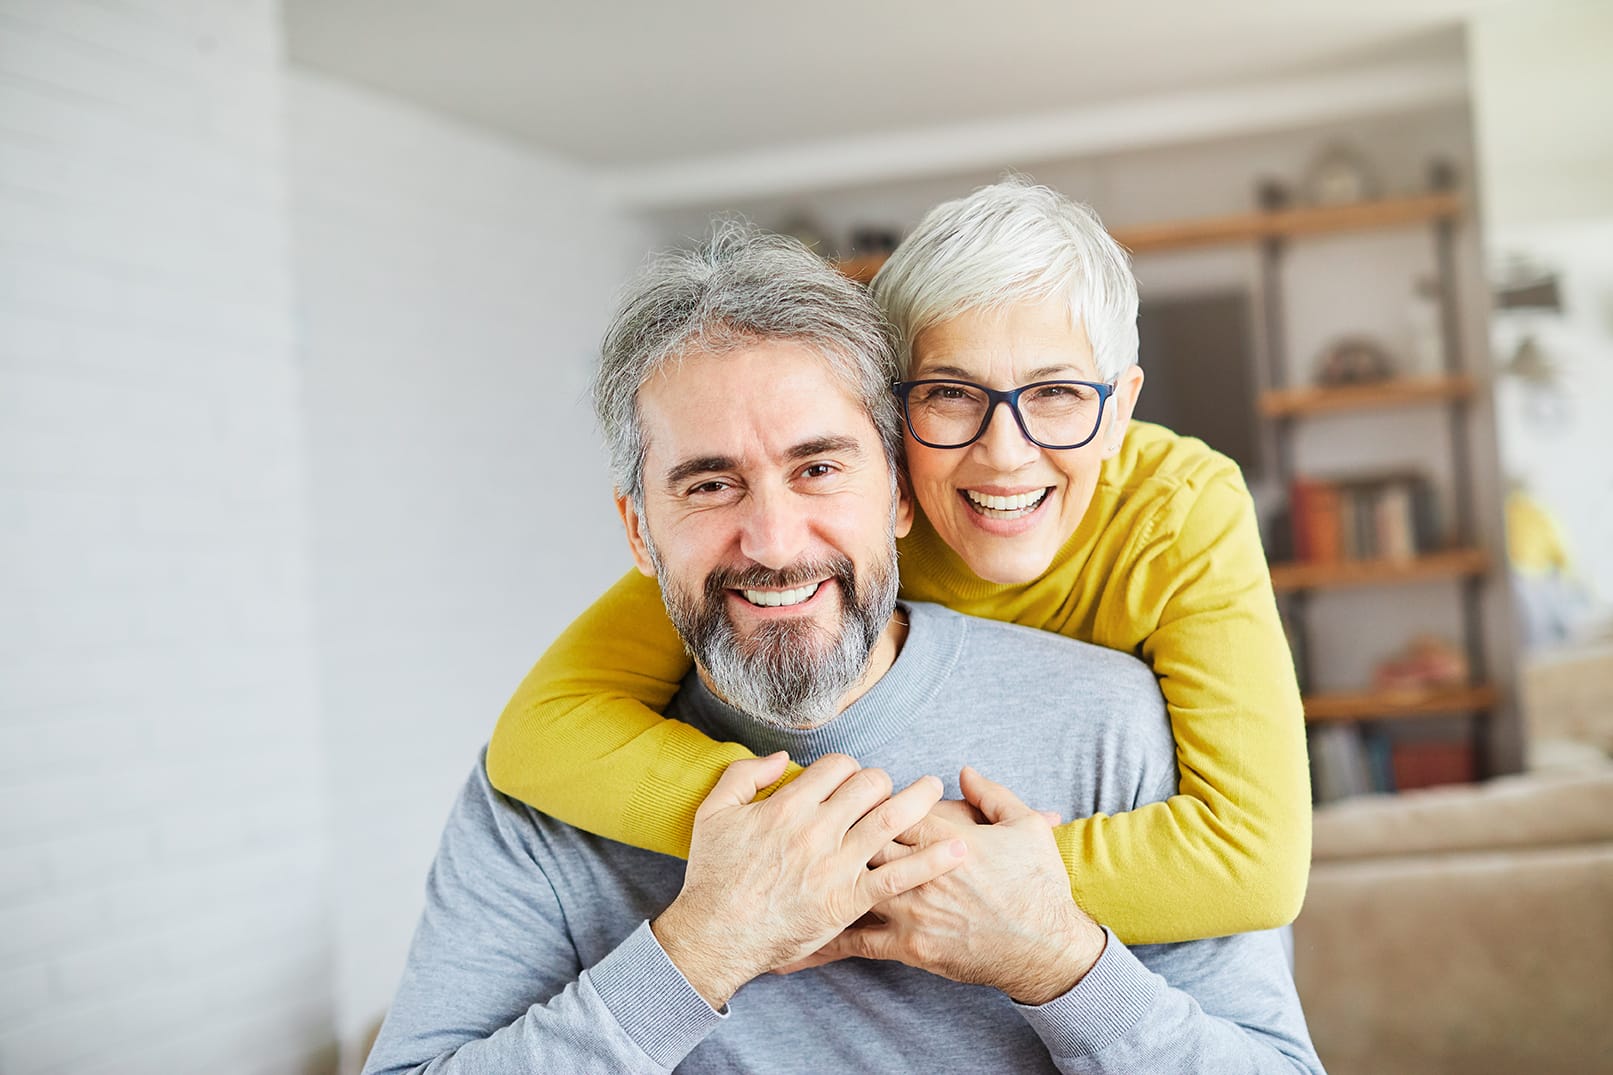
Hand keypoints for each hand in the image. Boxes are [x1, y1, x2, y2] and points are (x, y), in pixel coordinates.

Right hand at [651, 752, 966, 1007]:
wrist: (715, 934)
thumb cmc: (713, 874)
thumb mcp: (714, 812)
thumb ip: (745, 774)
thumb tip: (782, 758)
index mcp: (789, 805)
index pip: (839, 766)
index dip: (849, 768)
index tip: (850, 781)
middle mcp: (817, 828)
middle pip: (870, 785)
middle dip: (883, 781)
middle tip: (889, 789)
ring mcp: (836, 865)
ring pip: (892, 818)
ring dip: (921, 800)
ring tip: (936, 791)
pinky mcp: (848, 900)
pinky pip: (900, 876)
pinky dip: (932, 860)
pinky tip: (957, 849)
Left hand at [780, 766, 1104, 1004]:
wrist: (1045, 947)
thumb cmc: (1037, 885)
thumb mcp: (1023, 827)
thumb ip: (990, 795)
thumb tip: (962, 771)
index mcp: (943, 835)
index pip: (888, 806)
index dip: (863, 796)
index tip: (844, 790)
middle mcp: (918, 870)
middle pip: (859, 839)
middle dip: (830, 830)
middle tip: (802, 823)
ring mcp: (910, 909)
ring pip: (850, 885)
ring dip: (814, 877)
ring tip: (776, 870)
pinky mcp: (908, 945)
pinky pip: (856, 943)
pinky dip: (822, 941)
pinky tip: (791, 942)